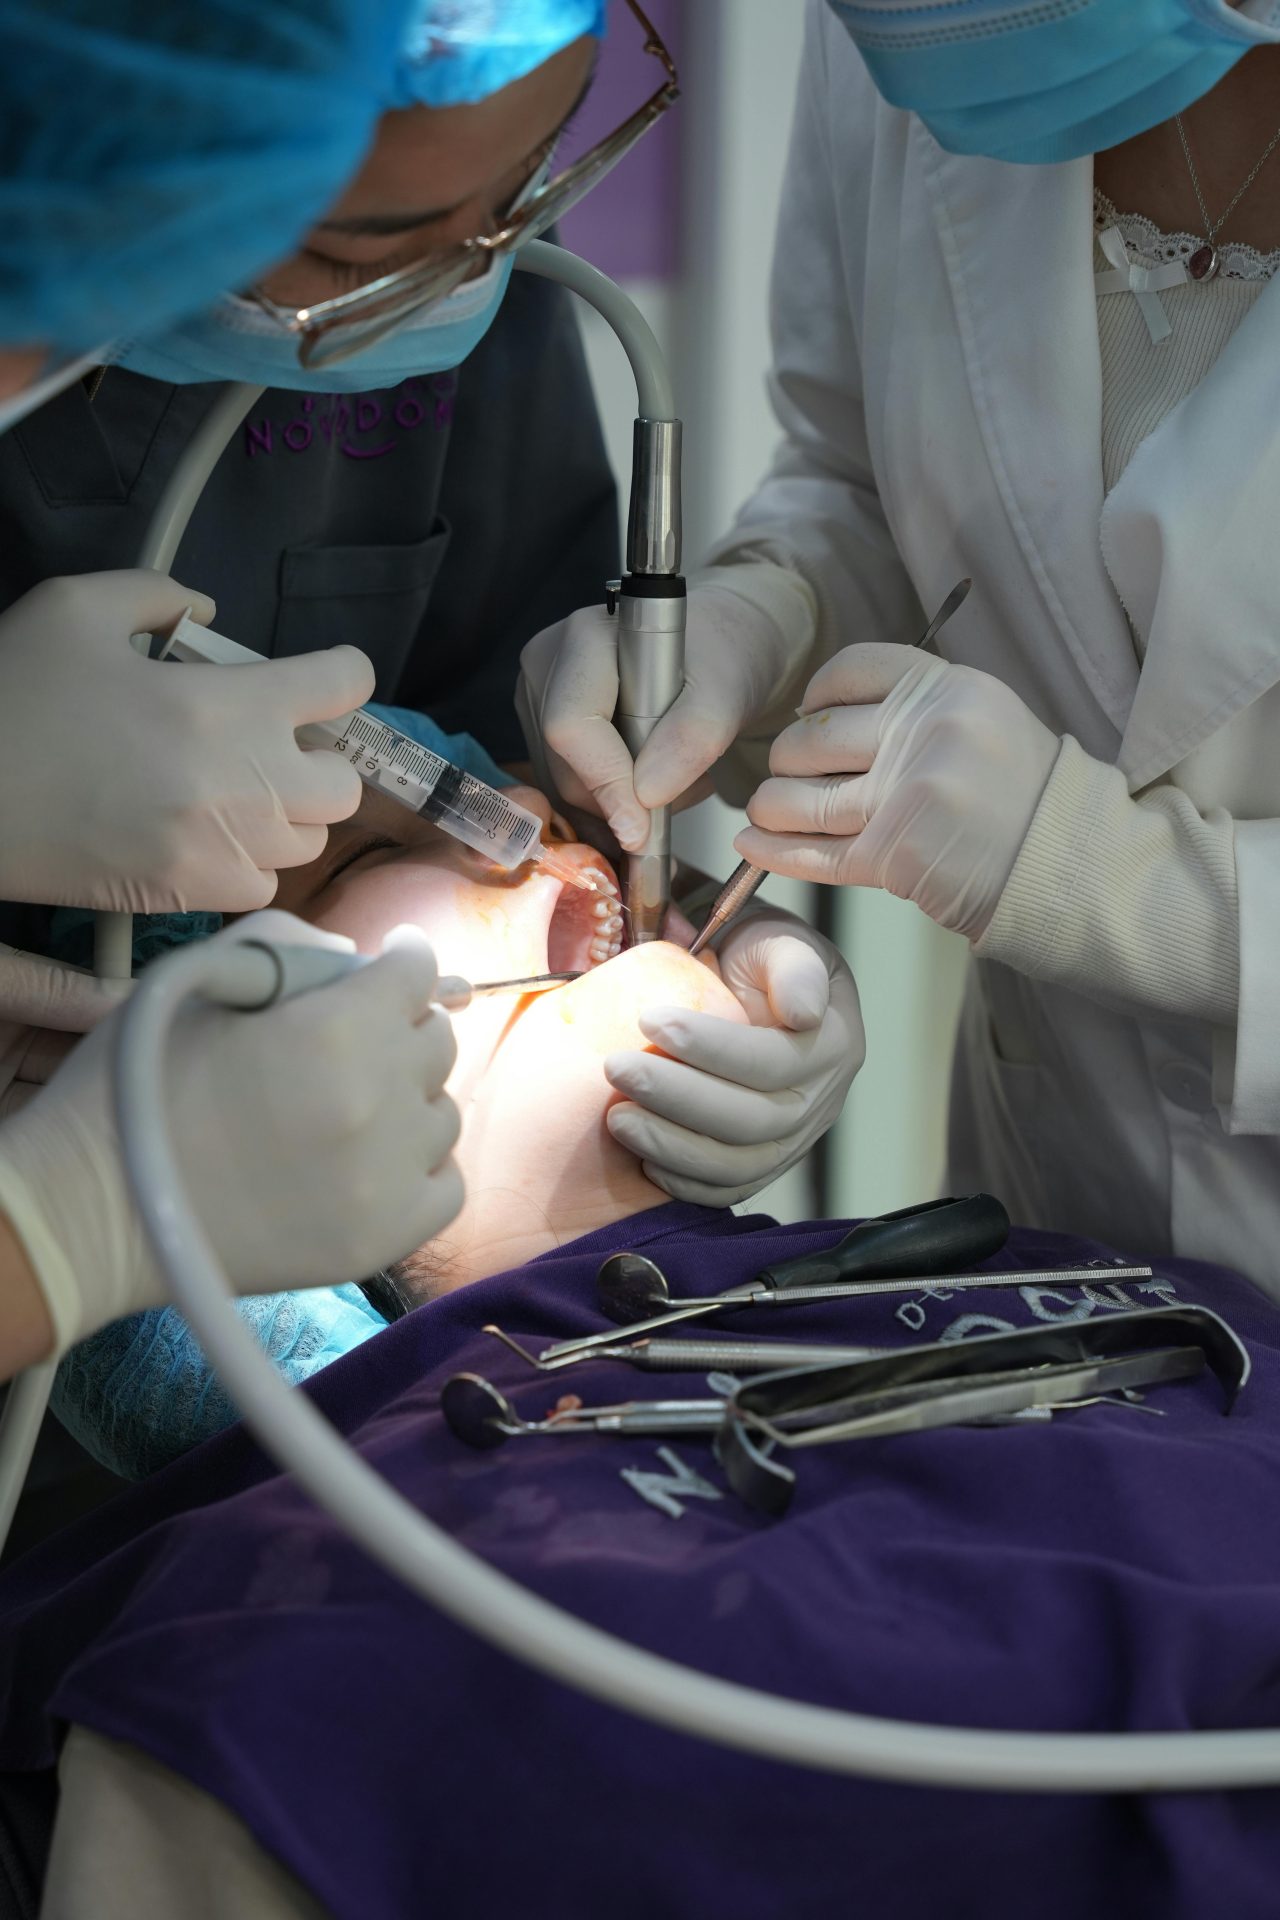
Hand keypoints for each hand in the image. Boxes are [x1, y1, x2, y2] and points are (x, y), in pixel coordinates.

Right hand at [0, 571, 373, 913]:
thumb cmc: (15, 698)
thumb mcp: (75, 609)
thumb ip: (155, 596)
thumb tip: (208, 612)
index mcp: (230, 703)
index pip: (346, 685)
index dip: (341, 675)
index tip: (322, 680)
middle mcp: (246, 781)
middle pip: (344, 783)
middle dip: (318, 760)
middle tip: (271, 746)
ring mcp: (225, 847)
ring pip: (306, 840)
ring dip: (285, 814)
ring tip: (234, 793)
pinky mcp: (193, 896)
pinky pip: (262, 887)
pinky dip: (249, 865)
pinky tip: (208, 838)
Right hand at [0, 911, 462, 1351]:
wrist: (95, 1208)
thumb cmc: (138, 1082)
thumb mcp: (202, 979)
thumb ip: (295, 948)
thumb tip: (363, 960)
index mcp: (336, 1028)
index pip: (418, 972)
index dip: (403, 960)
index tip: (393, 963)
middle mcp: (377, 1100)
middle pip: (437, 1041)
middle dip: (400, 1028)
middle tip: (356, 1041)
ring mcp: (386, 1178)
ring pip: (442, 1113)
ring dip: (407, 1101)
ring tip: (348, 1109)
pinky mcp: (381, 1239)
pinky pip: (447, 1187)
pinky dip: (420, 1167)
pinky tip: (373, 1161)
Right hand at [517, 580, 801, 851]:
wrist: (719, 646)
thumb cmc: (724, 654)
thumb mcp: (727, 692)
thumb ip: (692, 738)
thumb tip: (645, 794)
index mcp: (587, 637)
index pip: (572, 724)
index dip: (605, 783)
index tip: (640, 830)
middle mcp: (549, 664)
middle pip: (565, 763)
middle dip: (622, 798)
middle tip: (685, 791)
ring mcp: (540, 696)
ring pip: (563, 783)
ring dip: (622, 804)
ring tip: (677, 777)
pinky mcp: (544, 727)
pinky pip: (568, 785)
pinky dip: (612, 801)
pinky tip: (651, 780)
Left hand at [604, 913, 863, 1205]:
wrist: (744, 988)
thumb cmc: (757, 958)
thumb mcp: (779, 939)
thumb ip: (794, 967)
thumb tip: (804, 1013)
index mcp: (832, 1042)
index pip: (773, 1061)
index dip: (711, 1047)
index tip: (649, 1019)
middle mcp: (818, 1100)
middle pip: (753, 1120)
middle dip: (678, 1098)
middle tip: (616, 1068)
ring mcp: (792, 1140)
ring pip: (738, 1165)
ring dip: (671, 1145)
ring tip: (617, 1117)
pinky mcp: (759, 1164)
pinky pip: (725, 1190)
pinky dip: (681, 1181)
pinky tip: (640, 1155)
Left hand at [737, 646, 1058, 941]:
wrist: (1064, 860)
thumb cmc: (1020, 793)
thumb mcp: (983, 716)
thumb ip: (913, 707)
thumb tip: (816, 713)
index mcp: (948, 689)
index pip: (852, 670)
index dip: (816, 694)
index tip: (808, 714)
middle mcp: (925, 735)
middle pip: (813, 737)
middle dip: (787, 759)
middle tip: (790, 774)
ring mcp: (908, 796)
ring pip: (804, 798)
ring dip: (772, 807)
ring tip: (768, 811)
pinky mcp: (895, 856)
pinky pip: (815, 853)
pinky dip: (774, 851)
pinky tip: (752, 845)